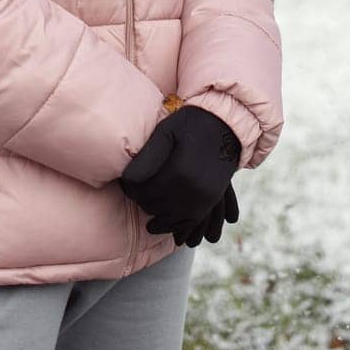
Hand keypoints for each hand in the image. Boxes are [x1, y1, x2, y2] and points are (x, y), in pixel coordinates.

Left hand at [119, 105, 241, 240]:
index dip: (129, 188)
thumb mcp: (166, 132)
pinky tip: (162, 220)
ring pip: (169, 219)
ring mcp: (203, 199)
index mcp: (178, 172)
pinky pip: (188, 222)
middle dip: (140, 200)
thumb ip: (147, 156)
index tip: (124, 182)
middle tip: (133, 192)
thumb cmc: (191, 125)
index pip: (143, 191)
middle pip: (154, 206)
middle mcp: (192, 190)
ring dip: (155, 215)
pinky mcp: (210, 202)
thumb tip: (127, 179)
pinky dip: (173, 224)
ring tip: (145, 207)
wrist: (226, 126)